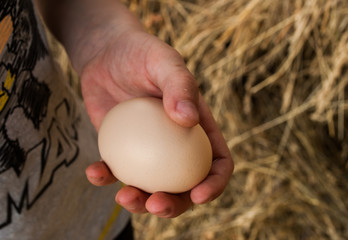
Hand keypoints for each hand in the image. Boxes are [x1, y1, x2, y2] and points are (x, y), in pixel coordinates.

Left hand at [82, 30, 232, 217]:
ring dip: (140, 202)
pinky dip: (105, 178)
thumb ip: (180, 86)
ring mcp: (147, 151)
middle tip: (155, 205)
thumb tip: (189, 120)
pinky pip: (115, 172)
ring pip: (150, 188)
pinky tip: (95, 171)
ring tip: (124, 196)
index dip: (214, 184)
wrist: (106, 54)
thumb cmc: (142, 53)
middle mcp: (175, 145)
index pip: (216, 162)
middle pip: (184, 186)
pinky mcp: (120, 150)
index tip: (198, 194)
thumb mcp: (164, 61)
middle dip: (174, 205)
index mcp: (198, 129)